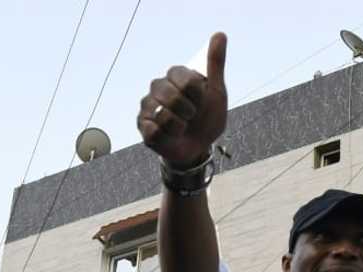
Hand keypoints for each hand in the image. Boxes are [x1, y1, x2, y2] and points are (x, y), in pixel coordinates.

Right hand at [138, 32, 226, 167]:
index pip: (186, 80)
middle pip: (172, 96)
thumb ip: (215, 64)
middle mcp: (158, 87)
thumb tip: (220, 34)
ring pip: (163, 115)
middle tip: (191, 116)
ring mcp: (148, 106)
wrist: (198, 146)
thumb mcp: (216, 92)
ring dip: (180, 126)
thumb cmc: (206, 118)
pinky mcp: (142, 126)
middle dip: (188, 112)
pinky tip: (170, 136)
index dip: (197, 95)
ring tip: (181, 127)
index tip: (201, 101)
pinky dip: (168, 137)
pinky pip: (154, 131)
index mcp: (175, 76)